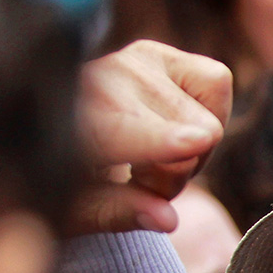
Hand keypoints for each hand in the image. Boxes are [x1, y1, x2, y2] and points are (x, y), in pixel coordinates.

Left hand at [74, 40, 232, 233]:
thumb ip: (123, 213)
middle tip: (142, 177)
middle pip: (189, 144)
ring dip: (193, 149)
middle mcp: (103, 81)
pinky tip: (177, 124)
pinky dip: (211, 110)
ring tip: (155, 151)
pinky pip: (217, 82)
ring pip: (208, 122)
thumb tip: (167, 220)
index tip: (197, 142)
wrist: (54, 129)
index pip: (129, 132)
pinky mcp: (160, 52)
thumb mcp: (80, 211)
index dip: (164, 140)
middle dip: (176, 173)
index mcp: (76, 123)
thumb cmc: (66, 177)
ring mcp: (133, 60)